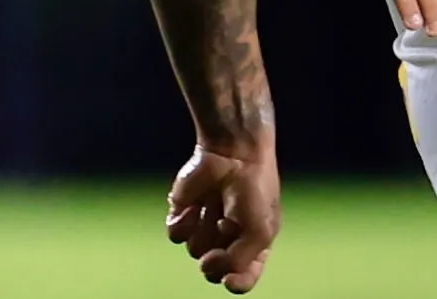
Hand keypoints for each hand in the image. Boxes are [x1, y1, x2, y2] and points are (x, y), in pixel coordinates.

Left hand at [166, 143, 278, 292]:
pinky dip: (184, 222)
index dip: (237, 283)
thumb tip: (206, 267)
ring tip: (217, 206)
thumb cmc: (255, 190)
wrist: (234, 153)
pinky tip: (196, 206)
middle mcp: (228, 239)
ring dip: (205, 230)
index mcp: (254, 244)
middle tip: (225, 231)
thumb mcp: (260, 231)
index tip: (231, 280)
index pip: (244, 278)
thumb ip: (239, 261)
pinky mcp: (184, 214)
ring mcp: (205, 227)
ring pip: (194, 251)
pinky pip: (176, 235)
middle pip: (214, 270)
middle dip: (216, 256)